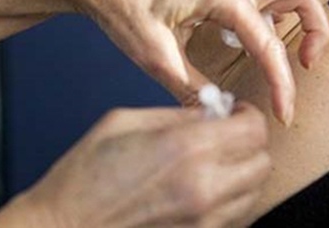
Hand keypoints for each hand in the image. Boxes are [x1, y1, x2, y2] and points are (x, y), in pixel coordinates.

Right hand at [0, 105, 271, 227]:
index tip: (233, 112)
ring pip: (254, 194)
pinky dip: (230, 202)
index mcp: (187, 147)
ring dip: (241, 175)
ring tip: (213, 165)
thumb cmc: (84, 175)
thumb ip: (176, 115)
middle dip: (249, 144)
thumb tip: (211, 112)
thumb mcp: (125, 121)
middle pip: (263, 162)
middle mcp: (205, 187)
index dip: (247, 114)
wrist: (65, 225)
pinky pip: (236, 218)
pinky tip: (202, 190)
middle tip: (225, 137)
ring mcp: (205, 220)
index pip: (253, 128)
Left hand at [61, 0, 328, 125]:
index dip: (282, 86)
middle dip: (315, 31)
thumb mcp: (154, 56)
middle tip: (302, 66)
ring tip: (281, 53)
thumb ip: (192, 89)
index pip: (269, 46)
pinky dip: (271, 9)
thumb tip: (220, 115)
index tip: (283, 116)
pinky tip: (245, 39)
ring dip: (296, 16)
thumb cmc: (121, 7)